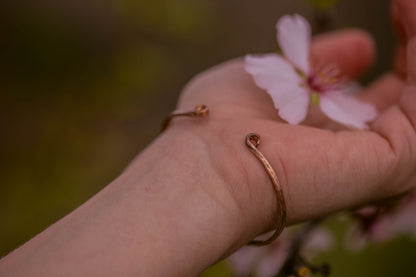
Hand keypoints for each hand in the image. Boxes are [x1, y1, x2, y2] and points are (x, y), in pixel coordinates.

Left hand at [170, 25, 414, 235]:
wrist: (207, 164)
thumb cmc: (221, 122)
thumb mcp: (273, 76)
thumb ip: (316, 64)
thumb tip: (364, 47)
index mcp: (325, 135)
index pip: (376, 96)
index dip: (394, 49)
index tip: (396, 8)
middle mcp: (354, 150)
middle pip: (406, 95)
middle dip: (413, 47)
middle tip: (407, 3)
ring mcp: (377, 160)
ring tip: (410, 2)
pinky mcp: (394, 161)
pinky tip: (409, 12)